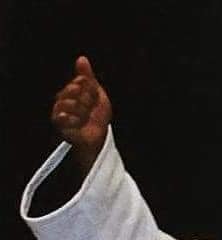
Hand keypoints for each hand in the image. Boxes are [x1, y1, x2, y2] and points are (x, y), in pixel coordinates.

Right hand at [50, 56, 111, 172]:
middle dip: (87, 100)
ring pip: (69, 103)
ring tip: (86, 118)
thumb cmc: (97, 117)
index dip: (90, 89)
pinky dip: (73, 119)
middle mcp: (63, 101)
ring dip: (83, 111)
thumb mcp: (97, 95)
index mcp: (71, 92)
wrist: (99, 138)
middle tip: (90, 108)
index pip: (79, 82)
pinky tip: (79, 122)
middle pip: (73, 90)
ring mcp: (60, 113)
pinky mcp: (60, 126)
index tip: (94, 98)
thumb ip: (88, 77)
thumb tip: (82, 58)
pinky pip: (62, 117)